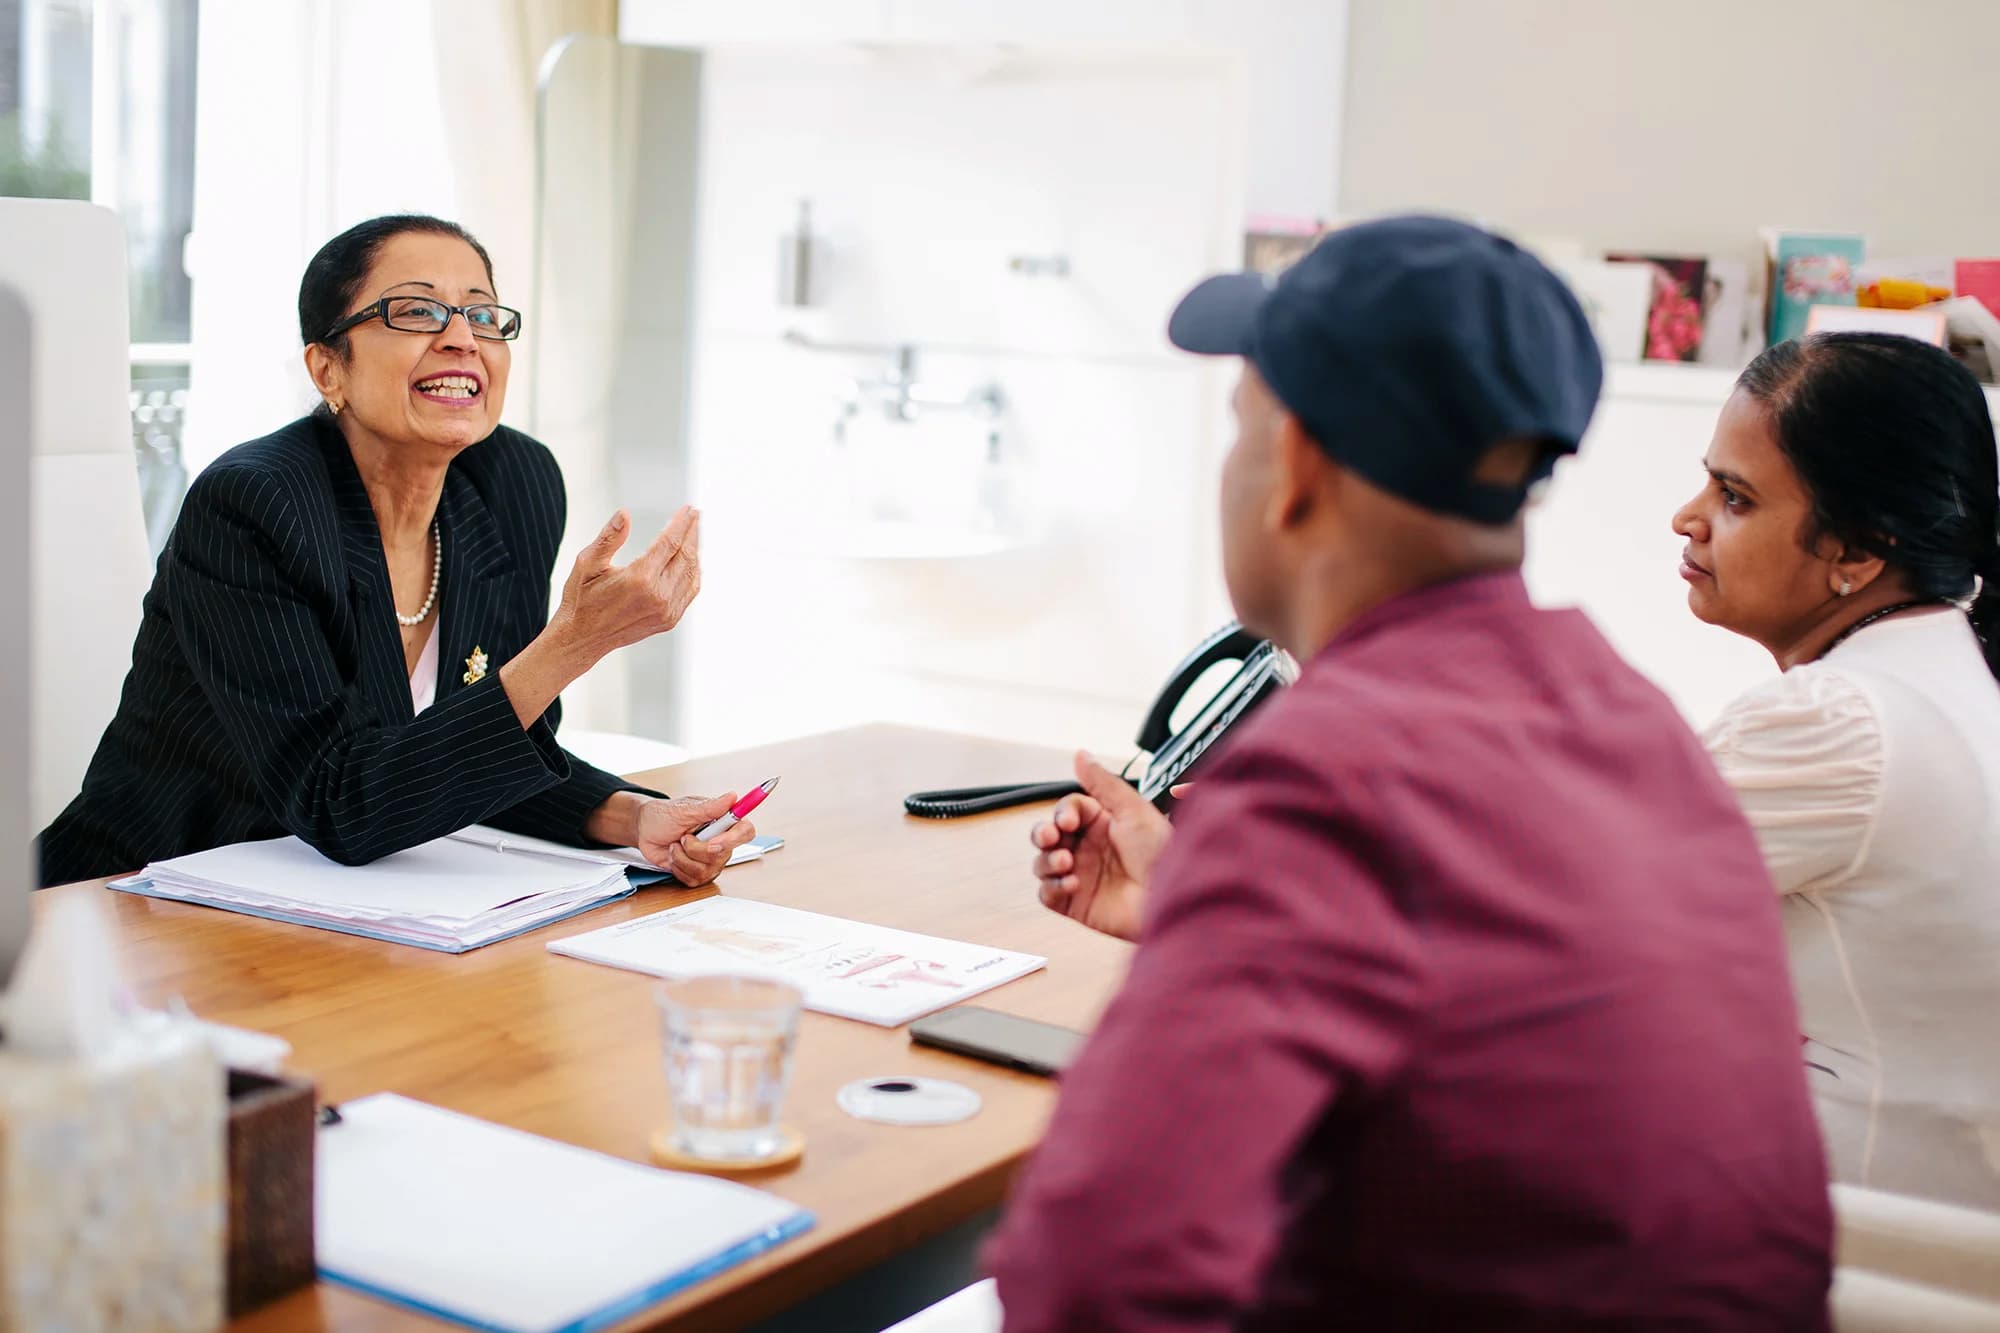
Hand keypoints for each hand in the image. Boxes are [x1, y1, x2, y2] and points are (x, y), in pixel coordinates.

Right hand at [550, 506, 701, 665]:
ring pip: (692, 573)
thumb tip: (624, 513)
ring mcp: (667, 610)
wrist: (582, 638)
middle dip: (692, 532)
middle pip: (686, 555)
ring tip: (694, 532)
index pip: (670, 542)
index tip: (688, 508)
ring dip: (695, 550)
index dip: (681, 523)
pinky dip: (694, 572)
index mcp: (639, 578)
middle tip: (695, 514)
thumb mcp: (587, 563)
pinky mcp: (669, 620)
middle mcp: (658, 596)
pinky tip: (691, 560)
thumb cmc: (581, 599)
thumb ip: (609, 538)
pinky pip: (690, 591)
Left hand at [633, 793, 756, 885]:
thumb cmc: (663, 816)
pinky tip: (674, 856)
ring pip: (706, 870)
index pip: (745, 831)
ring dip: (683, 858)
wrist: (645, 830)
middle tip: (683, 838)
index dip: (735, 839)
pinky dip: (678, 868)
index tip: (714, 841)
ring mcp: (710, 860)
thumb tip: (733, 797)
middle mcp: (721, 842)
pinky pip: (694, 879)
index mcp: (722, 823)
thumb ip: (710, 807)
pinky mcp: (697, 873)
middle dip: (696, 849)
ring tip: (675, 845)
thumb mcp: (684, 809)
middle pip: (722, 856)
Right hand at [1028, 751, 1172, 941]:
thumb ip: (1102, 781)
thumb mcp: (1133, 809)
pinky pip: (1048, 895)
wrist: (1174, 898)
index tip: (1069, 820)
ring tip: (1065, 862)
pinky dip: (1052, 887)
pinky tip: (1072, 883)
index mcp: (1102, 824)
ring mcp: (1082, 876)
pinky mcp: (1077, 903)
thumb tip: (1081, 754)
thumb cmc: (1163, 854)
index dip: (1063, 812)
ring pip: (1043, 864)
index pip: (1067, 811)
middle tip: (1052, 836)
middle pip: (1047, 835)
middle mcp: (1089, 849)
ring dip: (1047, 861)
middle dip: (1043, 833)